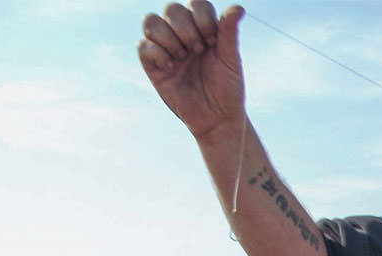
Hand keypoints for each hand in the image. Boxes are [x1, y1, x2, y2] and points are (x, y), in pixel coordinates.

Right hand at [138, 1, 245, 139]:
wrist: (218, 118)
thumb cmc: (228, 88)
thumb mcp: (231, 60)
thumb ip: (229, 33)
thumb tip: (238, 8)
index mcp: (203, 29)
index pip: (196, 5)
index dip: (202, 18)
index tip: (213, 41)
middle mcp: (183, 35)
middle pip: (172, 9)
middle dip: (186, 28)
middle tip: (198, 50)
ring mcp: (166, 49)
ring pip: (152, 22)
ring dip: (169, 38)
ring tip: (183, 57)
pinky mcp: (153, 66)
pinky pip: (143, 46)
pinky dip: (157, 53)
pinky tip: (171, 67)